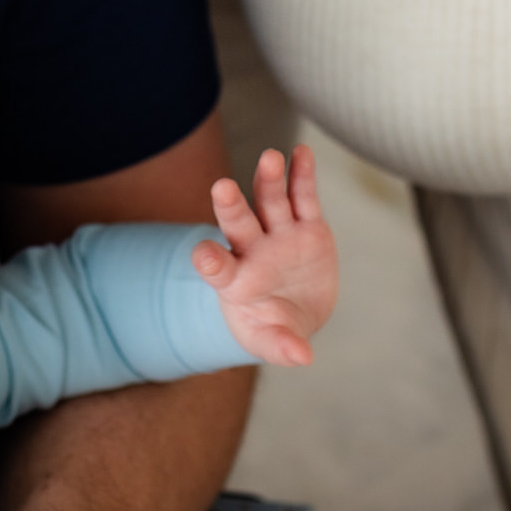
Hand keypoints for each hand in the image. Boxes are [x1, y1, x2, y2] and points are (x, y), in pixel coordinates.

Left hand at [192, 146, 337, 367]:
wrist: (297, 310)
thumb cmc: (273, 328)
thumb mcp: (272, 342)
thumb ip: (281, 347)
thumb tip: (303, 358)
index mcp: (235, 281)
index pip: (218, 268)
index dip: (210, 261)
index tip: (203, 256)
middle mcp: (253, 251)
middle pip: (239, 224)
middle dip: (231, 207)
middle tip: (221, 187)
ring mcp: (280, 235)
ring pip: (270, 202)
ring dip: (268, 180)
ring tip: (270, 158)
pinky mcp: (308, 226)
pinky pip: (303, 197)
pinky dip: (302, 175)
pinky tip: (301, 153)